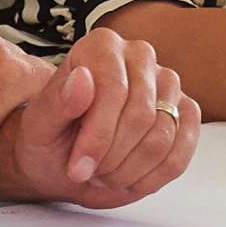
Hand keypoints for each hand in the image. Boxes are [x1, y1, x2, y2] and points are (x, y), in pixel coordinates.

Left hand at [0, 26, 200, 206]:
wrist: (65, 161)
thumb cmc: (49, 139)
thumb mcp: (39, 127)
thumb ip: (58, 103)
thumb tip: (82, 79)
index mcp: (101, 46)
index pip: (114, 90)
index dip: (97, 136)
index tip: (78, 167)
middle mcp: (140, 55)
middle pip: (142, 115)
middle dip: (113, 156)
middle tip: (89, 173)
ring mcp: (168, 83)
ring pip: (163, 136)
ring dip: (130, 170)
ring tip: (105, 174)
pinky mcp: (185, 112)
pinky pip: (181, 152)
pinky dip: (153, 176)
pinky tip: (129, 180)